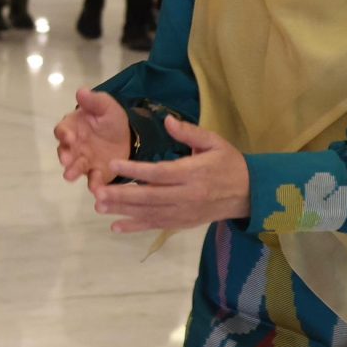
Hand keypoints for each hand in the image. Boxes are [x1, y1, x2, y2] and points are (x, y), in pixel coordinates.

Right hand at [54, 89, 132, 190]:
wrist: (127, 136)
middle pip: (65, 152)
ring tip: (71, 176)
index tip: (68, 137)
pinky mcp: (97, 174)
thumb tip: (81, 91)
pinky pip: (94, 181)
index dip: (64, 134)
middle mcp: (74, 147)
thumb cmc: (110, 119)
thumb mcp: (106, 106)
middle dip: (65, 157)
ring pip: (75, 168)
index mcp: (73, 128)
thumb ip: (94, 101)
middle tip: (66, 162)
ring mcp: (84, 162)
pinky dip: (94, 186)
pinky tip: (98, 191)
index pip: (63, 130)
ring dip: (73, 172)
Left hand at [93, 115, 249, 234]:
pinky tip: (116, 226)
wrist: (249, 193)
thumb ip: (190, 133)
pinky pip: (156, 226)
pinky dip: (136, 227)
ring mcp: (184, 212)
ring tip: (99, 206)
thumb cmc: (228, 163)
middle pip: (150, 197)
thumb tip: (168, 120)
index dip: (135, 170)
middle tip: (97, 192)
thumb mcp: (214, 142)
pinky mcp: (183, 223)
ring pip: (150, 213)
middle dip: (122, 196)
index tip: (113, 165)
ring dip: (123, 211)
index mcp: (194, 173)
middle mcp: (187, 196)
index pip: (160, 173)